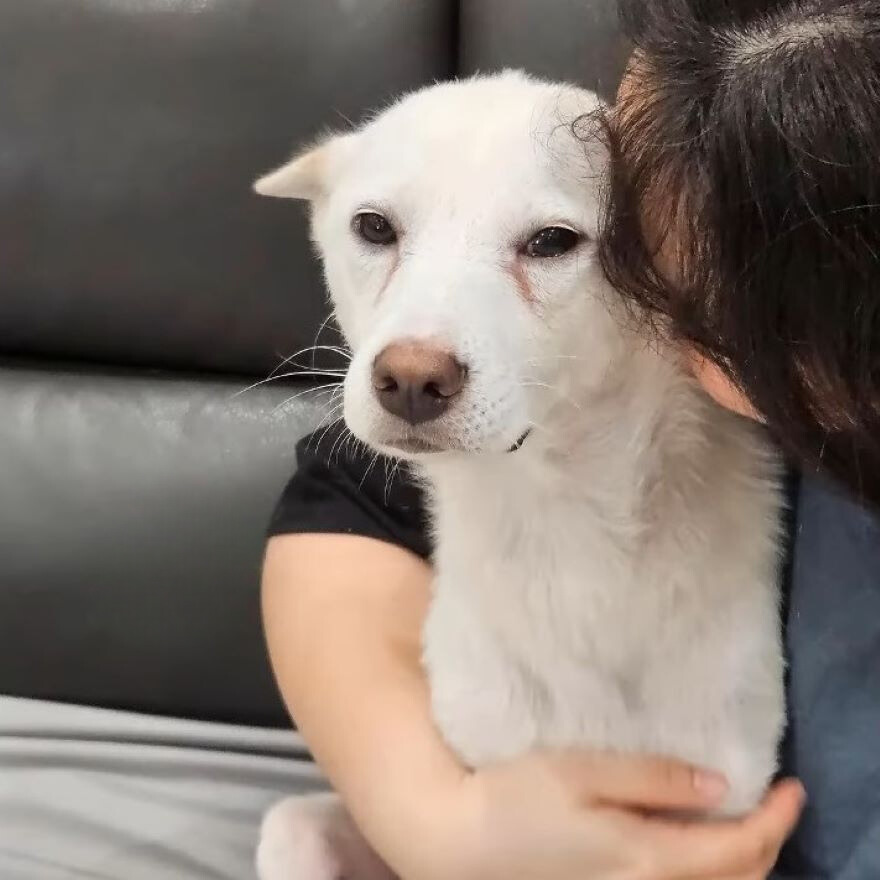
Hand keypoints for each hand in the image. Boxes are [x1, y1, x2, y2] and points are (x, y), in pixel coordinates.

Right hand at [412, 750, 803, 879]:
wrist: (462, 844)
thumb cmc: (517, 797)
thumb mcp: (582, 772)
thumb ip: (651, 779)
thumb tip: (717, 787)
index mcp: (647, 858)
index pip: (738, 850)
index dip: (775, 820)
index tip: (793, 786)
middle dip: (768, 844)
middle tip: (774, 801)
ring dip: (744, 864)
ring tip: (744, 822)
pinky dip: (711, 876)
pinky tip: (698, 848)